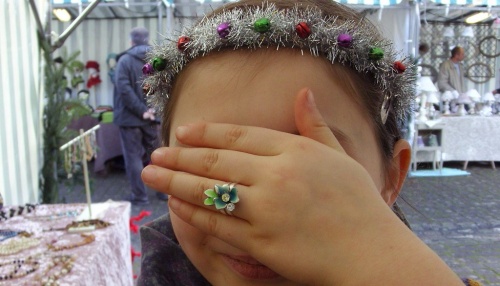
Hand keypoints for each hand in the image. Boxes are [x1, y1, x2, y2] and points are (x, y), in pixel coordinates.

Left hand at [142, 89, 461, 284]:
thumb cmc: (359, 205)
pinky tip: (175, 206)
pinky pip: (219, 224)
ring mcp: (267, 209)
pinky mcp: (261, 242)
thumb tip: (303, 91)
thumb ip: (314, 125)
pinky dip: (193, 214)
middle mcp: (278, 175)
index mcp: (296, 150)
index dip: (207, 133)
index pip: (240, 136)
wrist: (371, 253)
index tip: (182, 132)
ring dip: (176, 182)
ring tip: (151, 175)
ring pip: (211, 191)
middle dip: (180, 156)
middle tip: (154, 154)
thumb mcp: (339, 156)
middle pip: (218, 161)